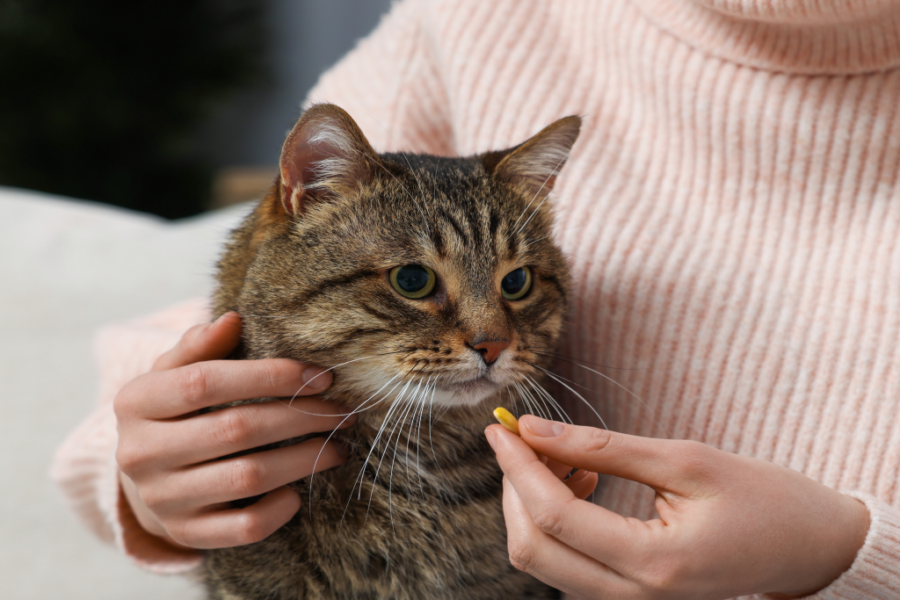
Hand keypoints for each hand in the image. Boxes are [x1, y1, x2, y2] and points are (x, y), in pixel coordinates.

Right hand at [114, 312, 352, 549]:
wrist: (148, 477)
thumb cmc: (177, 411)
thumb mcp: (175, 371)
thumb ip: (201, 345)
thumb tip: (232, 319)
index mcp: (135, 401)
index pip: (205, 382)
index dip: (269, 375)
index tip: (320, 377)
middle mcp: (140, 454)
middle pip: (236, 429)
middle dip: (300, 417)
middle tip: (341, 412)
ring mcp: (162, 499)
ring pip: (247, 478)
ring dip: (303, 459)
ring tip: (336, 446)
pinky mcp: (185, 534)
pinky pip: (244, 527)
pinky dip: (280, 508)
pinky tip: (298, 489)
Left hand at [485, 417, 869, 599]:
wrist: (810, 548)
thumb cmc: (763, 498)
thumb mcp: (686, 460)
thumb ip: (604, 448)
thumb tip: (534, 430)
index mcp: (654, 564)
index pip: (553, 517)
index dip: (517, 466)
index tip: (500, 425)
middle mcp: (633, 597)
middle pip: (532, 549)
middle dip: (516, 487)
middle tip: (527, 437)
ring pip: (543, 559)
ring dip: (534, 502)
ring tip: (571, 456)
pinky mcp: (626, 596)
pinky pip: (565, 562)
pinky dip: (556, 519)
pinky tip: (584, 480)